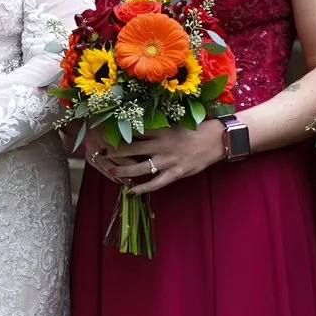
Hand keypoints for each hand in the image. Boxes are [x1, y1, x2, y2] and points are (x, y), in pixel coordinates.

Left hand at [88, 119, 225, 195]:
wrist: (215, 140)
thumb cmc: (194, 130)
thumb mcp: (173, 124)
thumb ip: (156, 127)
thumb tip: (136, 125)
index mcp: (159, 130)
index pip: (133, 132)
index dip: (117, 134)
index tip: (102, 134)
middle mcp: (160, 145)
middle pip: (131, 149)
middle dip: (113, 153)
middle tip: (100, 154)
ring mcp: (167, 161)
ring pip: (139, 168)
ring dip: (122, 171)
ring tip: (111, 172)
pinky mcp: (175, 173)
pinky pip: (155, 183)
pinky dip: (142, 189)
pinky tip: (130, 192)